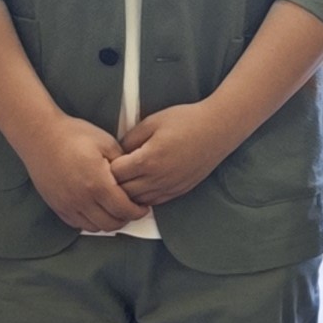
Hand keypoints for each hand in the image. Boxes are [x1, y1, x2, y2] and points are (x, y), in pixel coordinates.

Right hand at [23, 116, 149, 233]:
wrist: (40, 135)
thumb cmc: (73, 135)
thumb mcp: (106, 143)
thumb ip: (124, 164)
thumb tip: (135, 179)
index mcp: (98, 184)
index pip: (124, 210)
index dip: (138, 211)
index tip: (143, 207)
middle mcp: (82, 199)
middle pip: (111, 224)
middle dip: (126, 219)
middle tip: (131, 209)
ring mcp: (67, 205)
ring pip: (95, 227)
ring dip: (108, 222)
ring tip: (114, 210)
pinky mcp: (56, 206)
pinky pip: (77, 224)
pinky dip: (90, 222)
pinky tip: (96, 210)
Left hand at [111, 102, 233, 207]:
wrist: (217, 129)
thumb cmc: (186, 120)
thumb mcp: (151, 122)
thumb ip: (130, 138)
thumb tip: (117, 153)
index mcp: (148, 160)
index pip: (115, 174)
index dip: (106, 167)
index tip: (105, 160)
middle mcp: (158, 178)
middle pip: (123, 192)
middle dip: (113, 183)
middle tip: (109, 172)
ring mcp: (170, 187)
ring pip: (137, 201)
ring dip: (128, 193)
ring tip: (123, 181)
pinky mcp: (179, 191)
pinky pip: (154, 202)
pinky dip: (143, 197)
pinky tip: (141, 186)